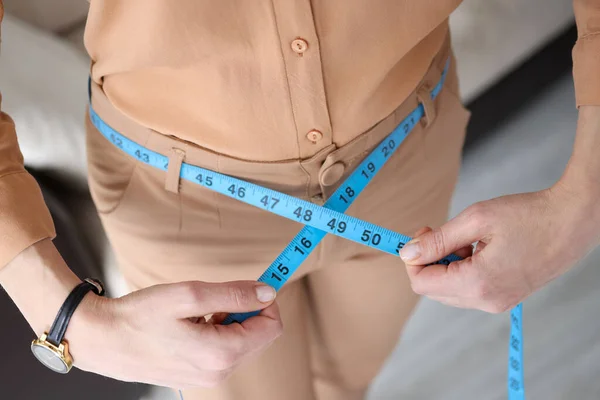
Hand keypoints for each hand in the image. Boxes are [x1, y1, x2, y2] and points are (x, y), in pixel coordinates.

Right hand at [67, 280, 281, 387]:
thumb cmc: (139, 316)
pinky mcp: (196, 375)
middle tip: (219, 295)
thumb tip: (267, 293)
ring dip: (230, 320)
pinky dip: (217, 331)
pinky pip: (222, 351)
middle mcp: (219, 372)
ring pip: (241, 343)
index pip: (271, 328)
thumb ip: (234, 295)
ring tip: (199, 310)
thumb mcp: (190, 295)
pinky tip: (193, 322)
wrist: (101, 339)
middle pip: (259, 337)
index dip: (267, 301)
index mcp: (221, 354)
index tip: (255, 284)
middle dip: (247, 311)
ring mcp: (207, 377)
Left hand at [399, 180, 599, 312]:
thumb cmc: (529, 215)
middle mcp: (487, 301)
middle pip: (434, 290)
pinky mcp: (506, 296)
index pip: (422, 284)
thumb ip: (438, 240)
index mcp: (478, 284)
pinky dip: (463, 269)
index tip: (422, 233)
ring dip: (446, 264)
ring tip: (467, 239)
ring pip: (450, 290)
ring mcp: (499, 302)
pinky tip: (478, 248)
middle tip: (440, 231)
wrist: (574, 220)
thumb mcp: (476, 219)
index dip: (413, 259)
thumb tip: (407, 253)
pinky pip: (469, 289)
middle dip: (429, 260)